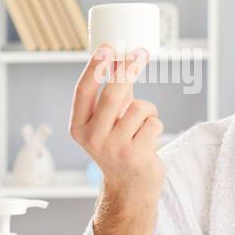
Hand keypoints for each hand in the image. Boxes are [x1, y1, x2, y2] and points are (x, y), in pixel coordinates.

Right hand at [70, 44, 163, 200]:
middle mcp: (92, 137)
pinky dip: (156, 124)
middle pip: (113, 94)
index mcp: (78, 126)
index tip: (107, 47)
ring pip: (139, 108)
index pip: (83, 90)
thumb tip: (120, 60)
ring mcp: (113, 147)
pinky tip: (149, 138)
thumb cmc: (120, 146)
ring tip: (143, 124)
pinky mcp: (135, 155)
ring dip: (148, 110)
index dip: (94, 67)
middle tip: (140, 53)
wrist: (130, 187)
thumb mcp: (107, 122)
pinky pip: (153, 123)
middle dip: (128, 70)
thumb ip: (112, 96)